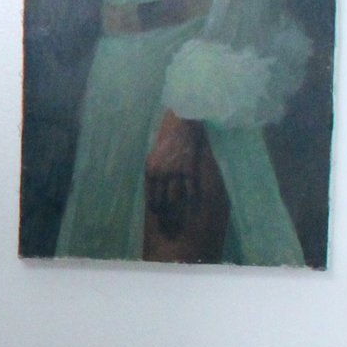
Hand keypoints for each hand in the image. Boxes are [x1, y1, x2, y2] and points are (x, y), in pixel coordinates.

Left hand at [144, 111, 205, 235]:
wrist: (180, 125)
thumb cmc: (167, 141)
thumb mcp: (155, 156)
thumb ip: (154, 172)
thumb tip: (155, 187)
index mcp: (151, 170)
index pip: (151, 194)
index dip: (155, 207)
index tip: (158, 215)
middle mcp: (162, 173)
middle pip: (162, 199)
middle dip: (166, 211)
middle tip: (170, 221)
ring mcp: (176, 173)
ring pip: (176, 197)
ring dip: (179, 207)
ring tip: (183, 216)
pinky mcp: (190, 170)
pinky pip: (191, 190)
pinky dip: (193, 198)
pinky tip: (195, 204)